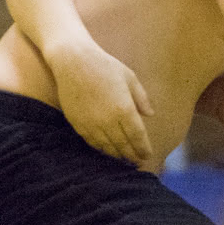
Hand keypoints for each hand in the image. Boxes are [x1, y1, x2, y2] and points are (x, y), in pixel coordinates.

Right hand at [46, 38, 155, 164]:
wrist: (73, 62)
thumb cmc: (104, 66)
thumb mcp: (129, 77)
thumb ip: (141, 98)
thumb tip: (150, 114)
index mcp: (124, 109)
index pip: (137, 136)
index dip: (143, 148)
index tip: (147, 155)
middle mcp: (108, 121)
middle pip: (123, 145)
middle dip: (132, 155)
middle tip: (138, 162)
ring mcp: (92, 124)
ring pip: (107, 147)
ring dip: (117, 155)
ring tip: (124, 160)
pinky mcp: (78, 124)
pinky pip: (92, 142)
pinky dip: (101, 149)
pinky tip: (106, 151)